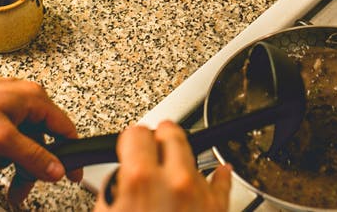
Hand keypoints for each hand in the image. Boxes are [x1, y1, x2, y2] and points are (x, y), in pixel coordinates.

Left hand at [0, 67, 81, 204]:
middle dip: (29, 165)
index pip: (65, 130)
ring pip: (22, 140)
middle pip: (41, 139)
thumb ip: (32, 155)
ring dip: (9, 157)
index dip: (69, 155)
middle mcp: (24, 98)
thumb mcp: (1, 138)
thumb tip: (56, 168)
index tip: (70, 174)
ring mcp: (8, 104)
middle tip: (20, 187)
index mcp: (33, 99)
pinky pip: (6, 135)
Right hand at [94, 121, 231, 211]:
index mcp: (141, 179)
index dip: (132, 139)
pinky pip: (222, 180)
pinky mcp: (218, 208)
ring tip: (171, 186)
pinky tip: (216, 174)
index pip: (137, 132)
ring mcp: (200, 193)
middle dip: (160, 139)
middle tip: (154, 152)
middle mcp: (175, 181)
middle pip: (172, 132)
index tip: (132, 145)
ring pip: (192, 158)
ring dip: (182, 165)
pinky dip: (217, 177)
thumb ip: (113, 188)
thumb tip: (121, 178)